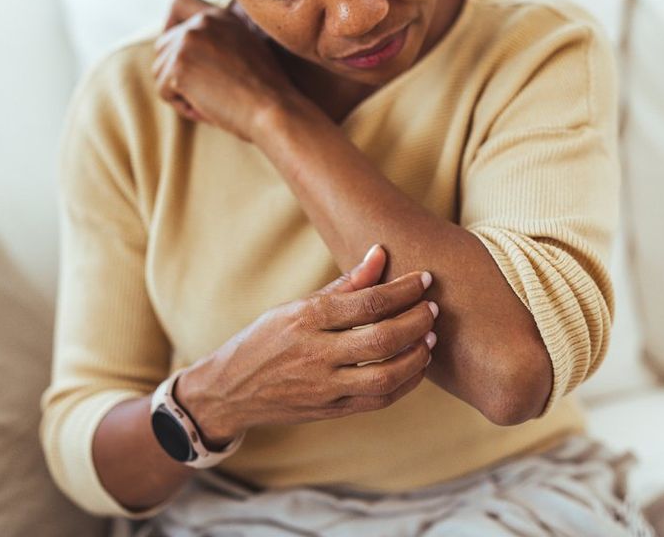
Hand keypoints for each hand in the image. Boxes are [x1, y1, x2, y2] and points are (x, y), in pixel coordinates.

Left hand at [152, 0, 297, 140]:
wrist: (274, 108)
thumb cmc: (266, 91)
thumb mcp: (245, 49)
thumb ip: (218, 40)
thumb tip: (190, 55)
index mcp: (219, 16)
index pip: (178, 2)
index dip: (170, 25)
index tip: (179, 49)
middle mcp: (201, 22)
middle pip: (162, 46)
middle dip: (175, 72)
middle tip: (207, 92)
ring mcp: (187, 41)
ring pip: (160, 71)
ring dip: (180, 92)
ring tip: (214, 100)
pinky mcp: (178, 66)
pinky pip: (163, 92)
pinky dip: (183, 107)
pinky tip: (210, 108)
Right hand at [175, 245, 438, 444]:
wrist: (229, 390)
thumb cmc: (266, 339)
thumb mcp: (296, 305)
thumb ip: (344, 284)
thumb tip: (381, 252)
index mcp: (306, 318)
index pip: (367, 301)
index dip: (403, 290)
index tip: (425, 279)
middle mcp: (314, 353)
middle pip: (380, 338)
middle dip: (416, 322)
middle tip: (434, 309)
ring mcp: (322, 387)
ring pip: (384, 376)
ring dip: (416, 357)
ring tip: (430, 339)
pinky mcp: (329, 411)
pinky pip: (377, 400)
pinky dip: (404, 384)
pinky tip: (415, 366)